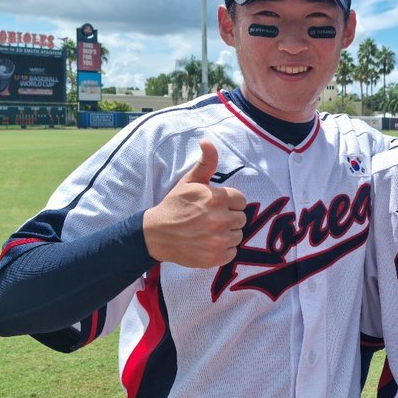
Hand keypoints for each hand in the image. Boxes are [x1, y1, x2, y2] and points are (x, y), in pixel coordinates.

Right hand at [143, 140, 246, 267]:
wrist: (156, 234)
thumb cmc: (175, 205)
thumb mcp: (190, 181)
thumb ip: (206, 162)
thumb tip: (206, 140)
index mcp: (217, 198)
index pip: (241, 200)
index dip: (229, 202)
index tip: (215, 205)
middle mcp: (221, 219)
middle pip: (241, 218)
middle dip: (229, 217)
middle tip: (210, 219)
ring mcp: (219, 240)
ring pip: (238, 235)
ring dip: (227, 234)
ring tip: (209, 231)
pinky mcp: (216, 257)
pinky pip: (232, 252)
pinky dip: (223, 250)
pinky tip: (208, 243)